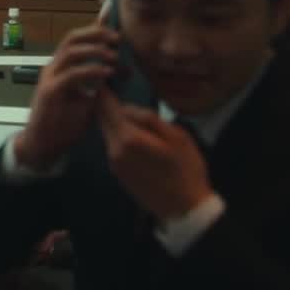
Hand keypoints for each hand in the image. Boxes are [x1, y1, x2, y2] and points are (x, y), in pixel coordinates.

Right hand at [13, 25, 118, 170]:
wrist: (42, 144)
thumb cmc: (65, 123)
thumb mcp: (87, 98)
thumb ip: (97, 82)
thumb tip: (115, 68)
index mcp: (61, 67)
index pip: (76, 39)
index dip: (95, 30)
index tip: (118, 32)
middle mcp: (53, 67)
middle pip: (72, 38)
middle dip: (97, 34)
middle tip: (119, 39)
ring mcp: (49, 78)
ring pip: (71, 52)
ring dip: (96, 51)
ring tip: (115, 57)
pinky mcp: (50, 92)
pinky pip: (72, 74)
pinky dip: (91, 71)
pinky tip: (107, 73)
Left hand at [97, 91, 214, 221]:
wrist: (184, 209)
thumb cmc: (187, 170)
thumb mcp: (178, 137)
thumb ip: (150, 119)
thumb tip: (128, 108)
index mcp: (129, 138)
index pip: (108, 108)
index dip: (105, 93)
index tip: (104, 79)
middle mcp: (114, 150)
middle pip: (102, 120)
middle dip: (106, 105)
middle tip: (111, 89)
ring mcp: (113, 162)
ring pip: (107, 132)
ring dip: (113, 120)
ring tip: (125, 110)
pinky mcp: (117, 172)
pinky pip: (112, 145)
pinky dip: (117, 135)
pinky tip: (132, 133)